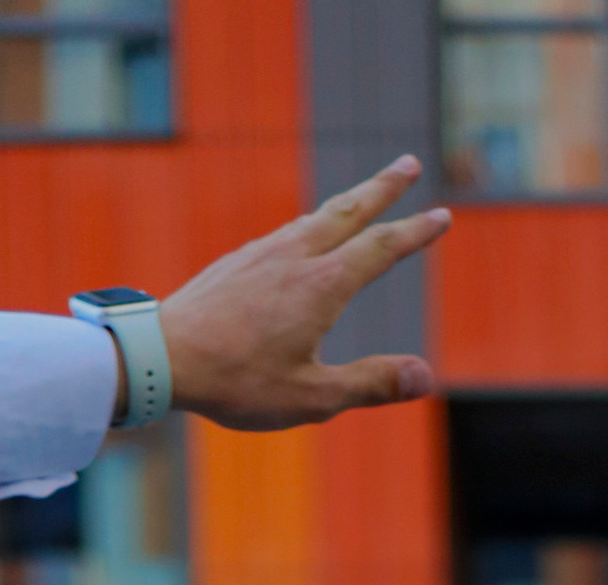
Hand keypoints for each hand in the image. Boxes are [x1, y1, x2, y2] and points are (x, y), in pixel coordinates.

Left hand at [159, 159, 449, 430]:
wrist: (164, 354)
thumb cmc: (238, 381)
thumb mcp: (313, 397)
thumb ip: (371, 383)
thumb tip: (425, 376)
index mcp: (323, 286)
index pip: (381, 248)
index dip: (416, 232)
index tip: (443, 214)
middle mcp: (296, 256)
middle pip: (349, 210)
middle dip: (384, 187)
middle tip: (409, 163)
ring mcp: (263, 253)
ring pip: (316, 217)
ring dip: (347, 202)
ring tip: (362, 198)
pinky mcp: (238, 261)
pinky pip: (286, 233)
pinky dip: (311, 225)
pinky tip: (304, 237)